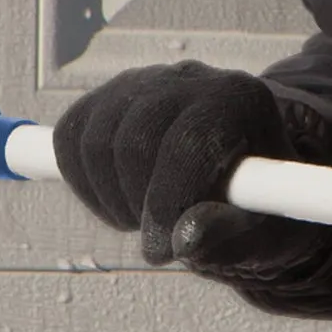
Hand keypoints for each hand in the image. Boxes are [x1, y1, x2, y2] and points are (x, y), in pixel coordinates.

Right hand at [53, 64, 302, 273]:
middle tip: (156, 239)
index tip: (161, 252)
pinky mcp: (107, 97)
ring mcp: (144, 82)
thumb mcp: (263, 232)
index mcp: (240, 99)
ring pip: (93, 140)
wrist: (241, 176)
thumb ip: (229, 236)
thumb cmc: (259, 205)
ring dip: (108, 197)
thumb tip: (183, 240)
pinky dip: (82, 181)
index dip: (167, 202)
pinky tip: (118, 200)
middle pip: (133, 141)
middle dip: (136, 203)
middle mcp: (191, 79)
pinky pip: (69, 137)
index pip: (188, 143)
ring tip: (143, 219)